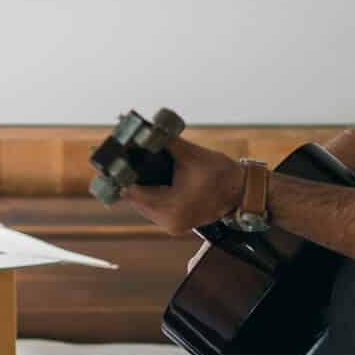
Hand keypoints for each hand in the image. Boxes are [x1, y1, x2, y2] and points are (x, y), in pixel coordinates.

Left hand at [120, 135, 242, 235]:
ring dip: (139, 186)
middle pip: (135, 198)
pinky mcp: (174, 223)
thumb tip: (145, 130)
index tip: (111, 160)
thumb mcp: (191, 154)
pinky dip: (150, 193)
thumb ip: (165, 142)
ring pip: (143, 203)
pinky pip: (154, 207)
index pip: (132, 192)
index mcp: (170, 207)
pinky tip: (147, 177)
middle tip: (120, 157)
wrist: (243, 193)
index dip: (120, 175)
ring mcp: (170, 225)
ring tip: (131, 166)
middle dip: (129, 178)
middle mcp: (167, 221)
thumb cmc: (221, 173)